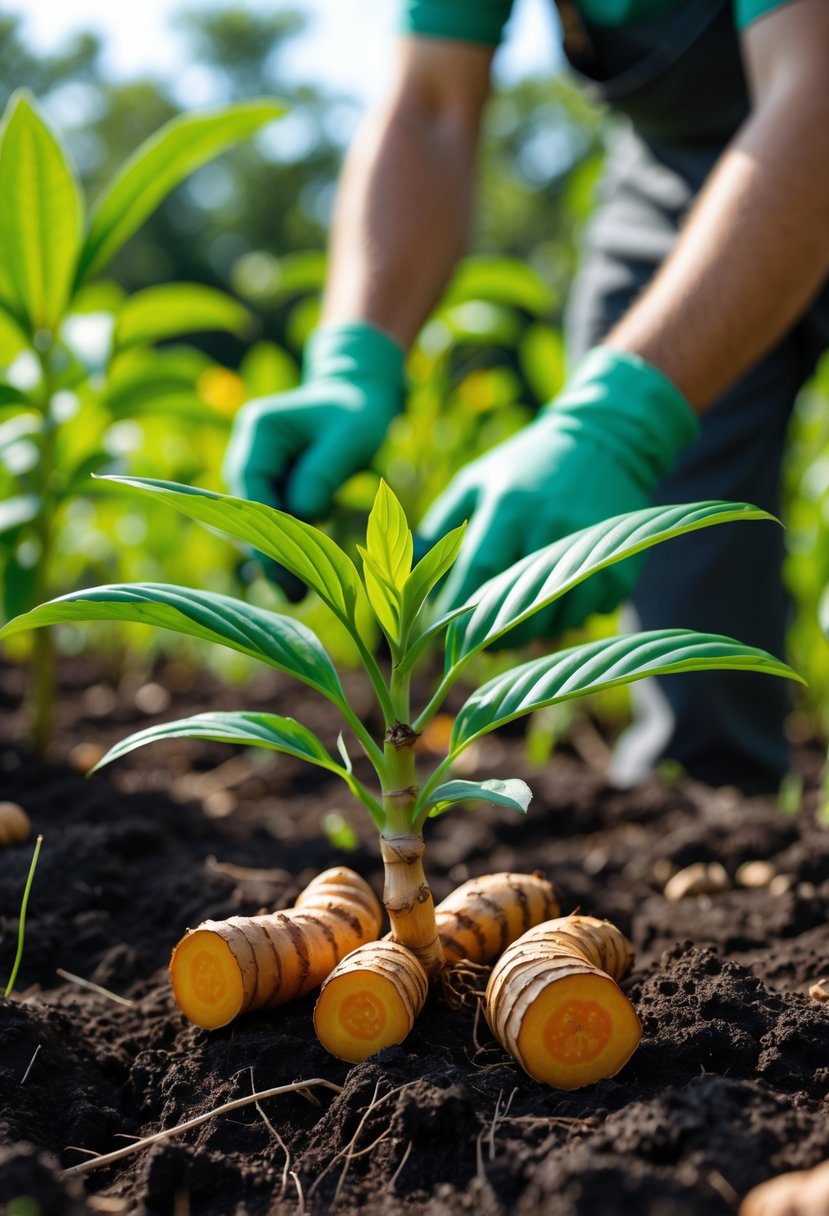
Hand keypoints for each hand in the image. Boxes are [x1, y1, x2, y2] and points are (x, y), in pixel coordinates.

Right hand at [223, 323, 403, 595]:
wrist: (360, 396)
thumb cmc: (360, 410)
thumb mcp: (352, 434)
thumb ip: (324, 470)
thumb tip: (301, 513)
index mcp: (260, 429)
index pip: (251, 487)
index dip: (264, 529)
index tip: (284, 567)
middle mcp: (249, 450)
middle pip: (247, 511)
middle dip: (267, 553)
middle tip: (291, 594)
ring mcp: (258, 470)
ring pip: (258, 523)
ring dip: (277, 557)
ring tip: (295, 596)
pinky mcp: (273, 487)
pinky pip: (275, 523)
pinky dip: (288, 549)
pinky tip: (301, 581)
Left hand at [417, 348, 698, 637]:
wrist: (603, 439)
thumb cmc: (524, 467)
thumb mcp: (476, 482)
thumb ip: (439, 528)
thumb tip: (406, 579)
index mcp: (508, 506)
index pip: (478, 574)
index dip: (458, 613)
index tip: (444, 639)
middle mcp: (550, 527)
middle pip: (517, 609)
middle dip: (495, 636)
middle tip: (483, 643)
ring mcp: (591, 547)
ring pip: (556, 621)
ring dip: (534, 633)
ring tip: (520, 624)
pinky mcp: (621, 563)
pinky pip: (590, 614)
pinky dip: (571, 618)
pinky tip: (558, 603)